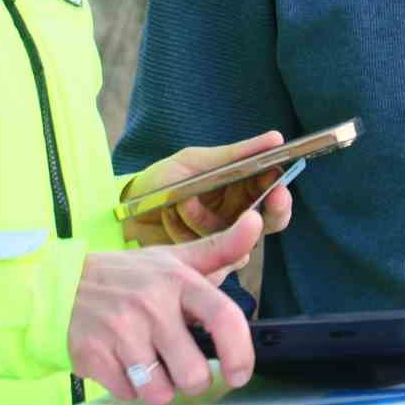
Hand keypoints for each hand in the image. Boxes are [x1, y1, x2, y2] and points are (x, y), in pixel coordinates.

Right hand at [69, 211, 262, 403]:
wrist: (61, 284)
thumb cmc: (128, 276)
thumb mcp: (174, 259)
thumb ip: (220, 249)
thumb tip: (255, 223)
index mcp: (177, 280)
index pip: (222, 317)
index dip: (240, 352)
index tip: (240, 373)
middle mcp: (151, 304)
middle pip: (193, 373)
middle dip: (192, 379)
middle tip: (181, 365)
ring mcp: (120, 331)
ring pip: (160, 392)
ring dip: (158, 387)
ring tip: (148, 361)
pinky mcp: (94, 355)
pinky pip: (128, 394)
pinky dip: (129, 387)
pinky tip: (122, 362)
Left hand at [122, 130, 292, 246]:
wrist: (123, 212)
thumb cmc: (161, 183)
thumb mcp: (195, 163)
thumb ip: (235, 155)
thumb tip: (276, 138)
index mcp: (240, 190)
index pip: (274, 193)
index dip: (281, 192)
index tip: (280, 187)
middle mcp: (237, 219)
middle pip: (269, 222)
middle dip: (270, 213)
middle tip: (264, 205)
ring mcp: (221, 244)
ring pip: (240, 244)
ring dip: (208, 221)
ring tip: (181, 202)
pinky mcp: (203, 266)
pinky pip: (213, 260)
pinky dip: (189, 236)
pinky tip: (170, 221)